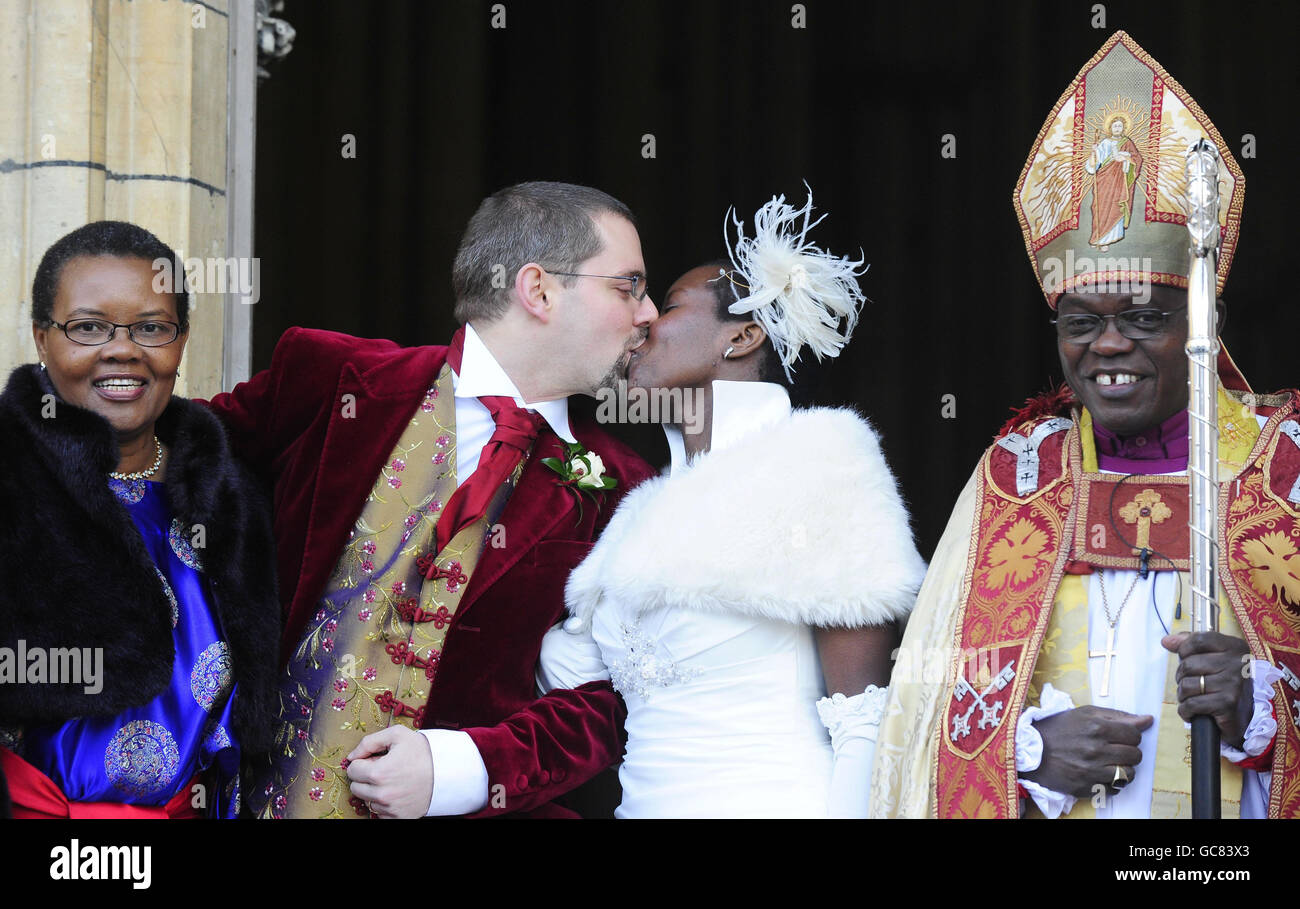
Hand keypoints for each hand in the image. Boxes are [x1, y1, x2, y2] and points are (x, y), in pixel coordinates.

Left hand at [345, 725, 433, 818]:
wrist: (446, 772)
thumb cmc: (422, 751)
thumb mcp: (397, 735)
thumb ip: (369, 742)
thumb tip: (351, 757)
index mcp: (378, 773)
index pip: (352, 770)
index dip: (363, 762)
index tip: (376, 760)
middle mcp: (381, 794)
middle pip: (356, 788)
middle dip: (365, 777)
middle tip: (383, 770)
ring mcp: (389, 809)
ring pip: (367, 801)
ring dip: (374, 791)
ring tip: (392, 781)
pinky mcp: (397, 818)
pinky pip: (378, 813)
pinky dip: (384, 804)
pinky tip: (396, 793)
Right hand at [1021, 706, 1151, 798]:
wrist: (1031, 751)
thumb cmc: (1059, 729)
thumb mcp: (1085, 713)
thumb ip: (1117, 716)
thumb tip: (1148, 720)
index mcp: (1097, 727)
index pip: (1134, 735)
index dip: (1131, 736)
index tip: (1120, 737)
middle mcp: (1096, 750)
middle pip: (1135, 755)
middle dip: (1129, 751)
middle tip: (1114, 750)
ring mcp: (1091, 771)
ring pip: (1129, 774)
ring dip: (1124, 769)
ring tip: (1111, 763)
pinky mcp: (1087, 787)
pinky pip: (1115, 789)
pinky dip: (1113, 783)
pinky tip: (1101, 774)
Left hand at [1163, 632, 1253, 749]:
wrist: (1242, 718)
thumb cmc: (1222, 685)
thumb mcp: (1211, 659)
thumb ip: (1189, 646)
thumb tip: (1166, 641)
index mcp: (1235, 647)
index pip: (1198, 639)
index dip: (1184, 650)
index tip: (1187, 659)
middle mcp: (1237, 663)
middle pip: (1188, 664)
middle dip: (1182, 677)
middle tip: (1194, 685)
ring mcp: (1233, 683)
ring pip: (1186, 685)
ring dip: (1183, 696)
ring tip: (1195, 698)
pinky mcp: (1227, 704)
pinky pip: (1191, 704)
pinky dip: (1186, 711)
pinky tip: (1195, 712)